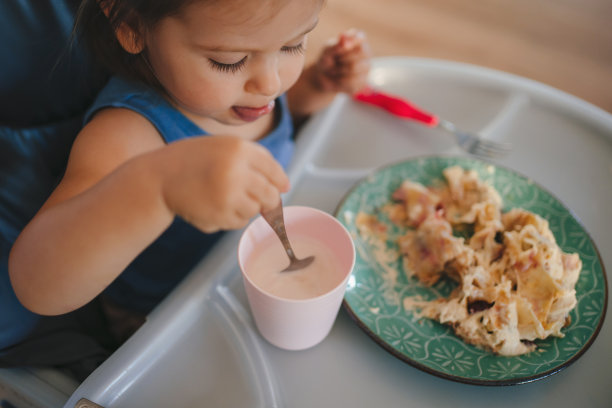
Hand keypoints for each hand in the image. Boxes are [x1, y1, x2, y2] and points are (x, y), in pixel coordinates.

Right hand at [155, 136, 289, 232]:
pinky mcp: (219, 215)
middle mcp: (237, 171)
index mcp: (239, 149)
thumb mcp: (223, 146)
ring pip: (255, 210)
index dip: (280, 182)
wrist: (159, 177)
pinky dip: (232, 218)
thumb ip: (254, 160)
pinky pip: (239, 222)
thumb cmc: (194, 160)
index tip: (281, 188)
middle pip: (270, 195)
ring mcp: (228, 195)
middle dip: (267, 200)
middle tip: (256, 198)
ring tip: (224, 197)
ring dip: (246, 208)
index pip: (274, 171)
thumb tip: (284, 186)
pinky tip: (213, 206)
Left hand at [313, 29, 370, 93]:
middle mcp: (366, 53)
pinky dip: (340, 80)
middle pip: (360, 53)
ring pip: (354, 68)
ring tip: (335, 70)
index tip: (344, 45)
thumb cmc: (327, 59)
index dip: (353, 41)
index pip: (360, 37)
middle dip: (342, 57)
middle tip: (334, 60)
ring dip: (339, 70)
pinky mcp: (362, 81)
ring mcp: (366, 68)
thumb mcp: (326, 50)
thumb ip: (335, 45)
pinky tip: (339, 79)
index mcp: (358, 41)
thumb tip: (344, 41)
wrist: (324, 78)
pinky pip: (351, 81)